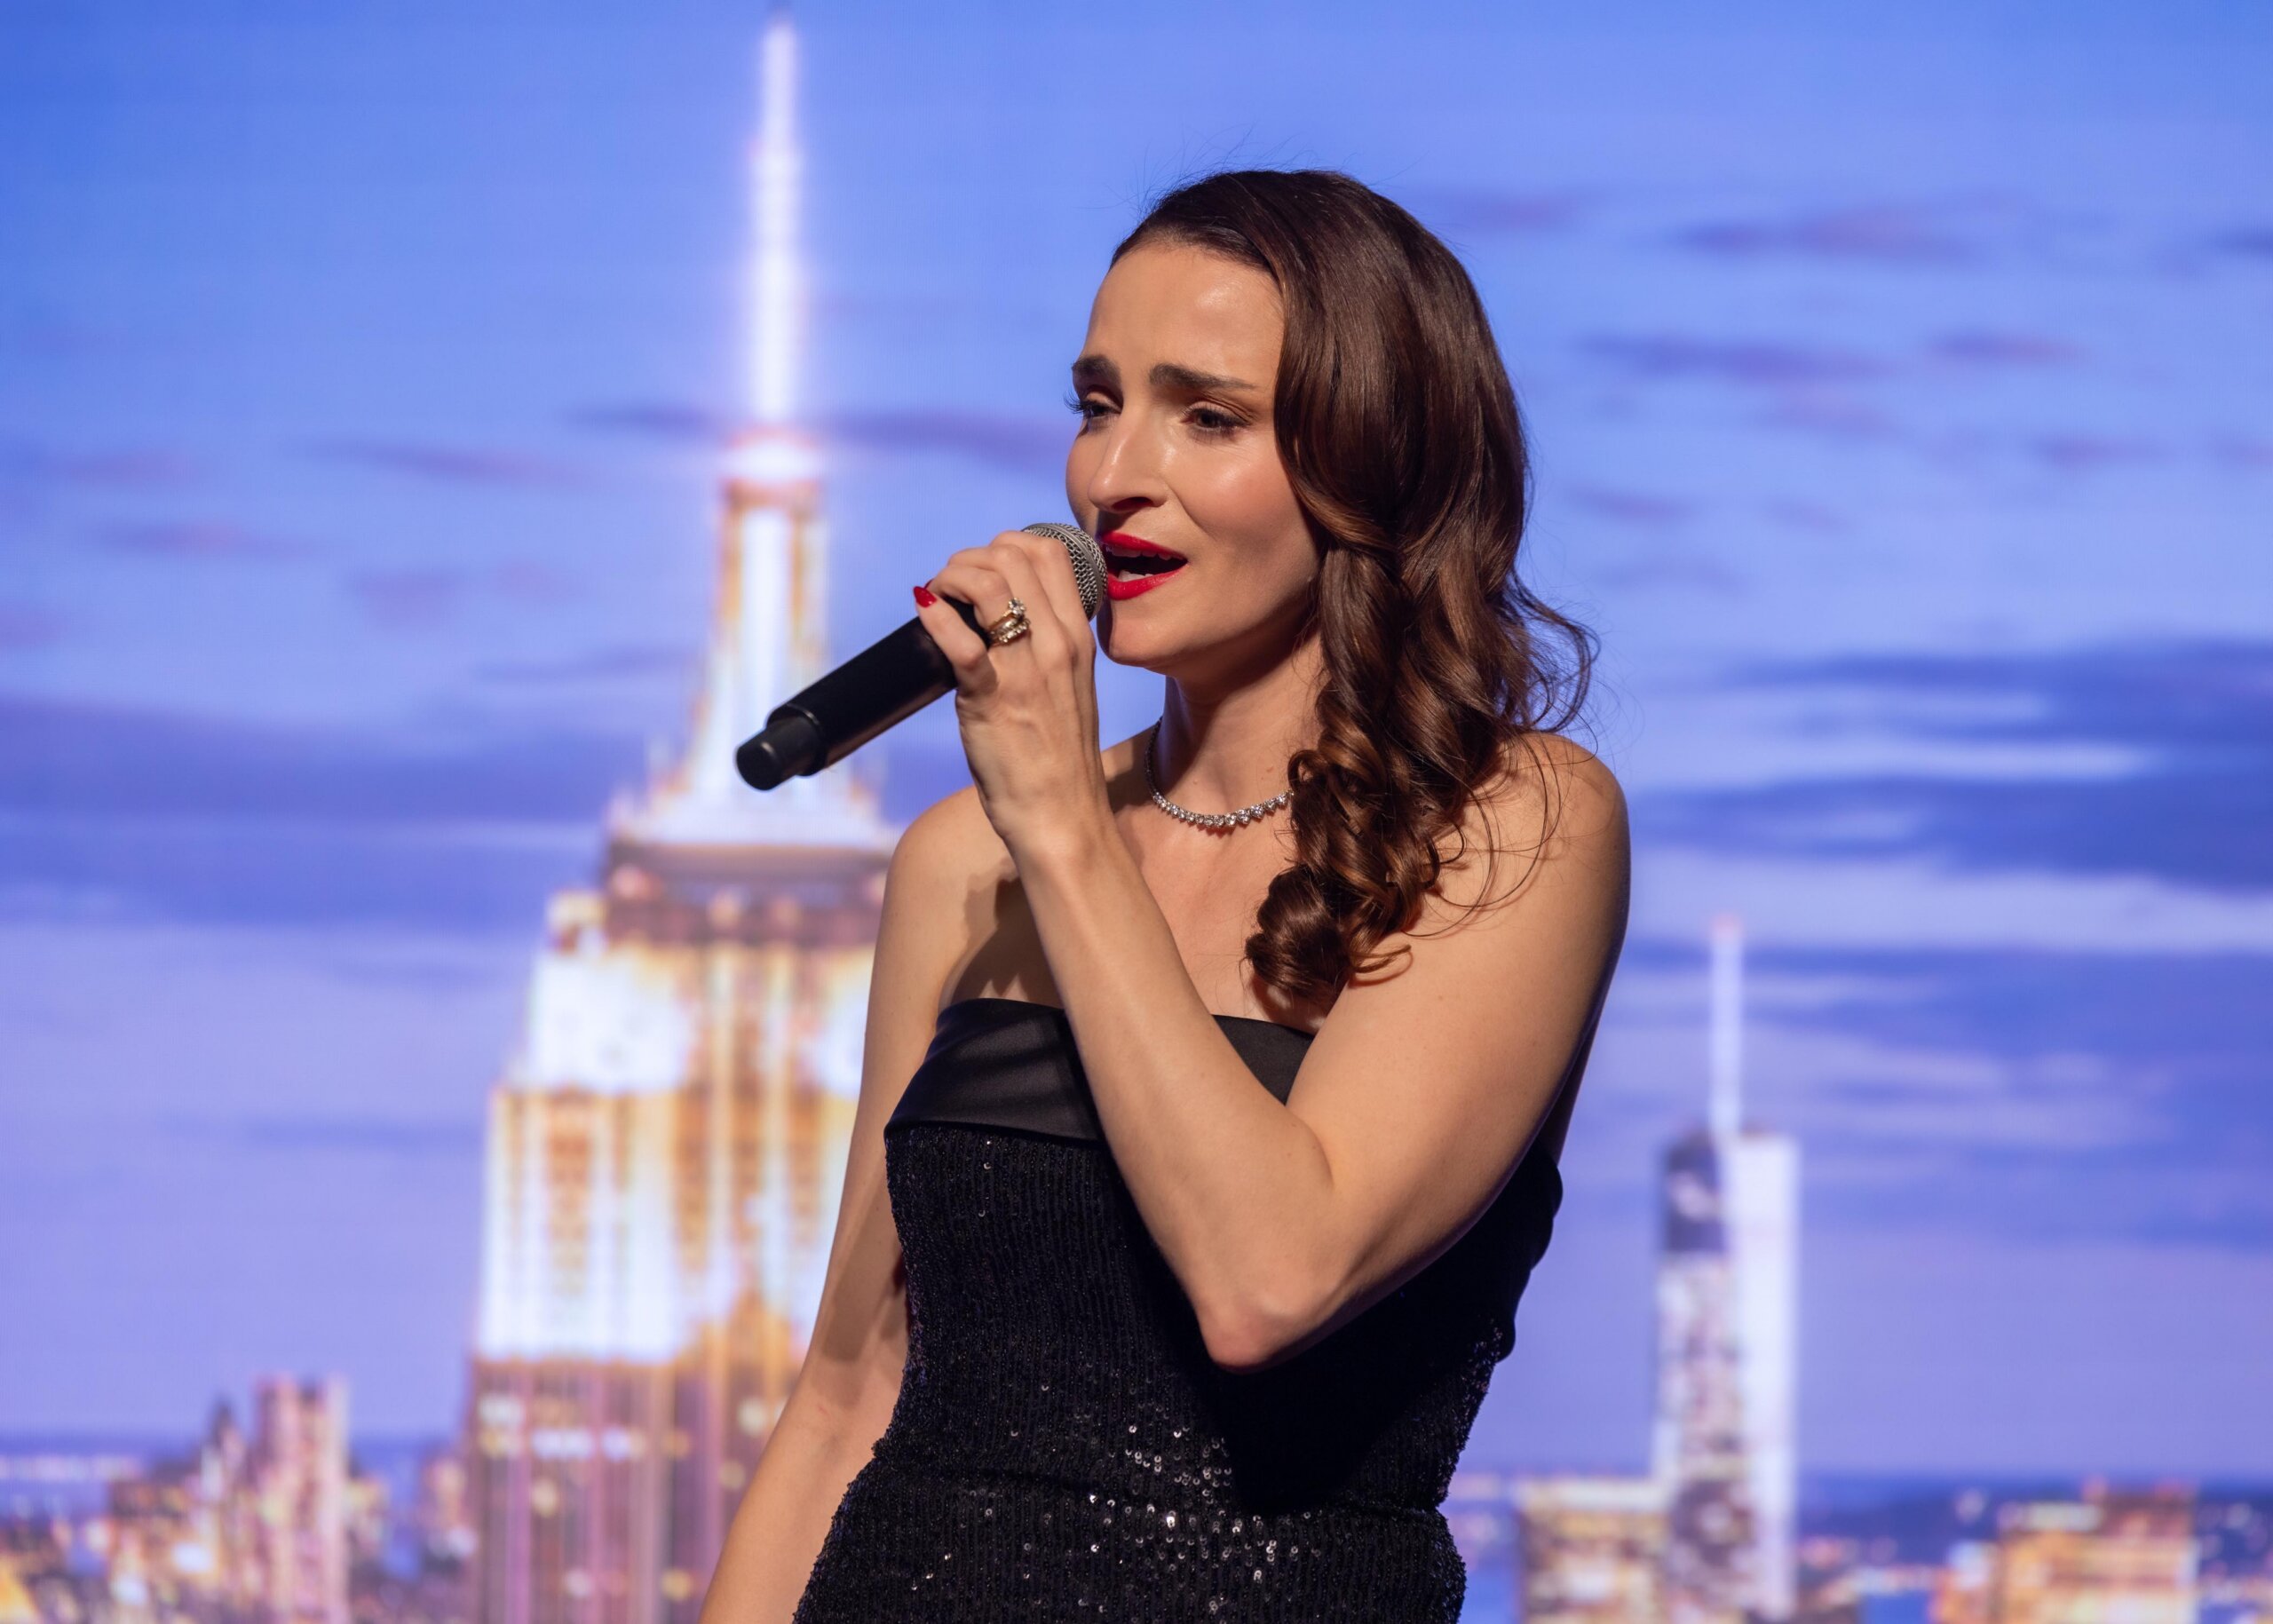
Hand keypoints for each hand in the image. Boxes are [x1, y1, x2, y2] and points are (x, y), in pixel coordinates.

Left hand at [912, 530, 1111, 861]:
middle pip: (1014, 556)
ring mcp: (1027, 671)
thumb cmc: (1059, 760)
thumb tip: (1001, 622)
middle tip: (949, 588)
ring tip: (936, 599)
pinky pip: (960, 640)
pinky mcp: (992, 699)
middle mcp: (1058, 645)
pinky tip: (923, 613)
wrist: (1063, 817)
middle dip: (970, 559)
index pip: (1051, 552)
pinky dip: (934, 616)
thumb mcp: (1070, 689)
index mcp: (1078, 639)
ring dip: (951, 577)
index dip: (1007, 545)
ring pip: (989, 583)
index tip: (982, 571)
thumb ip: (1047, 651)